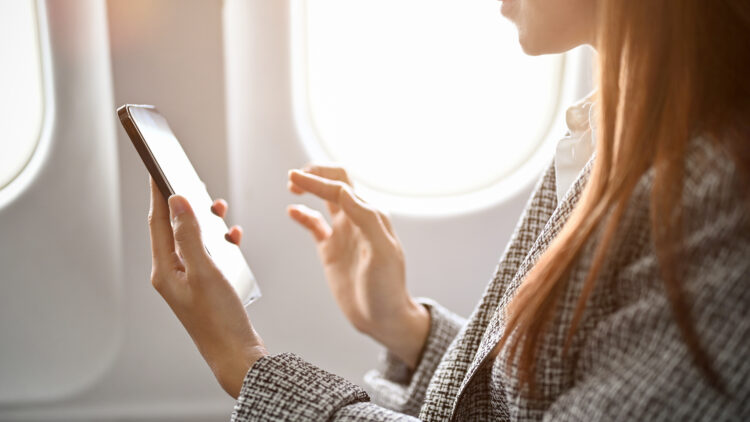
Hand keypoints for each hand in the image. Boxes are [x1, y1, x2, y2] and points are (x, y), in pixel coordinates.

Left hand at [148, 178, 266, 397]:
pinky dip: (219, 243)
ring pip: (192, 240)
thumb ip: (190, 234)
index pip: (157, 222)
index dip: (158, 194)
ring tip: (219, 211)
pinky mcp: (203, 287)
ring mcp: (187, 281)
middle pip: (173, 229)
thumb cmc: (219, 318)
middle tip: (197, 185)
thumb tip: (177, 201)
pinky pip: (207, 255)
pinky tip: (233, 240)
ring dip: (206, 224)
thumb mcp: (205, 270)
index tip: (158, 168)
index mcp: (164, 269)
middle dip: (186, 206)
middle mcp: (171, 274)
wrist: (236, 354)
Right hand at [287, 166, 428, 367]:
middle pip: (336, 183)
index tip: (296, 177)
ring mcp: (344, 233)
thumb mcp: (382, 253)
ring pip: (326, 200)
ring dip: (310, 187)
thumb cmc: (387, 288)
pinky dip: (303, 214)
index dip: (318, 181)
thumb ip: (366, 220)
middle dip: (316, 174)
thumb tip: (344, 191)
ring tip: (292, 186)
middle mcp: (357, 220)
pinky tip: (292, 211)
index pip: (341, 188)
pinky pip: (315, 224)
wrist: (383, 317)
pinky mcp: (332, 249)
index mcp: (371, 217)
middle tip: (294, 177)